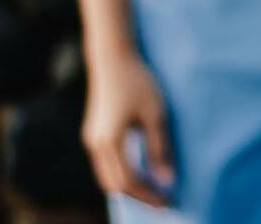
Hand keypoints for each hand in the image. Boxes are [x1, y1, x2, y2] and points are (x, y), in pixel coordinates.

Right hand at [81, 51, 174, 206]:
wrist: (112, 58)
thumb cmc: (138, 82)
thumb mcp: (155, 114)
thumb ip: (160, 148)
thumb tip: (167, 179)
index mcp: (110, 140)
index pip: (128, 181)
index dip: (148, 195)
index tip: (168, 202)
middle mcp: (96, 143)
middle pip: (115, 184)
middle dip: (139, 196)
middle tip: (163, 202)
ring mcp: (92, 138)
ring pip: (108, 176)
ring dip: (130, 187)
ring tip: (155, 191)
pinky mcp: (94, 133)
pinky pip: (106, 164)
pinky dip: (123, 174)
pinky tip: (143, 172)